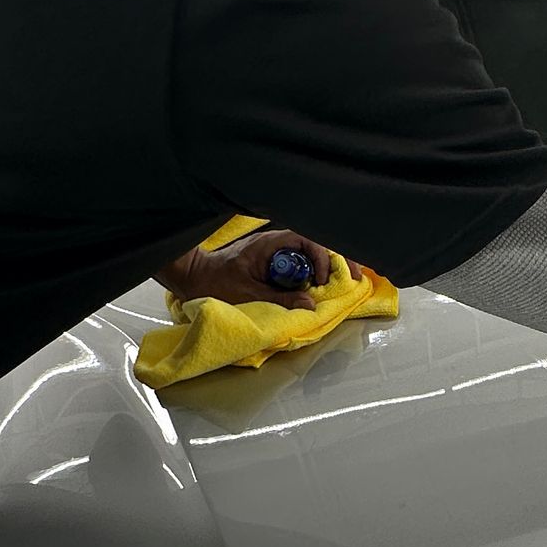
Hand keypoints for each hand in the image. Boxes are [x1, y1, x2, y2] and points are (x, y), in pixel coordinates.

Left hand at [156, 228, 341, 311]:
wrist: (194, 278)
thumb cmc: (214, 282)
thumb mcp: (248, 294)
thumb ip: (280, 299)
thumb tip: (310, 305)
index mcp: (270, 244)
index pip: (308, 241)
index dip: (322, 258)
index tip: (323, 280)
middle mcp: (276, 245)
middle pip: (315, 246)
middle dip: (334, 262)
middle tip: (352, 278)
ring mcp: (275, 253)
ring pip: (309, 256)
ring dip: (323, 271)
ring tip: (334, 287)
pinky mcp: (273, 263)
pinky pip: (299, 266)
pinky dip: (310, 276)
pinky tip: (316, 288)